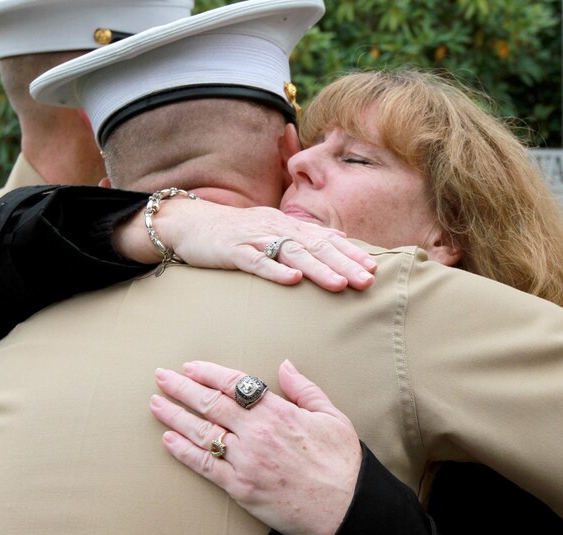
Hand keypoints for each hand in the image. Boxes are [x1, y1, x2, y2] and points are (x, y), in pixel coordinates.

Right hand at [117, 199, 375, 291]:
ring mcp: (255, 239)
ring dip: (318, 269)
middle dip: (344, 264)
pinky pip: (257, 262)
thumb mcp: (272, 231)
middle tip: (367, 281)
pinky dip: (275, 271)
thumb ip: (302, 237)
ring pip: (292, 254)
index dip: (350, 252)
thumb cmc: (236, 232)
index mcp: (288, 225)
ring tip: (340, 284)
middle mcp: (276, 228)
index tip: (373, 268)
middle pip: (316, 246)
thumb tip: (336, 241)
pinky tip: (293, 281)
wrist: (189, 222)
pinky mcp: (233, 251)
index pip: (326, 238)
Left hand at [149, 359, 361, 534]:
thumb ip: (305, 390)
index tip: (190, 367)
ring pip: (201, 432)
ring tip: (156, 404)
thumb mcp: (333, 417)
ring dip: (174, 416)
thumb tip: (285, 366)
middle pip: (210, 404)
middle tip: (161, 377)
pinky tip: (168, 440)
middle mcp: (257, 433)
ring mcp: (246, 461)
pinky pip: (205, 466)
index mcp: (279, 412)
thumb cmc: (342, 465)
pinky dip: (183, 452)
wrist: (344, 509)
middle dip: (182, 388)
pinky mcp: (240, 488)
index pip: (234, 385)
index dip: (208, 373)